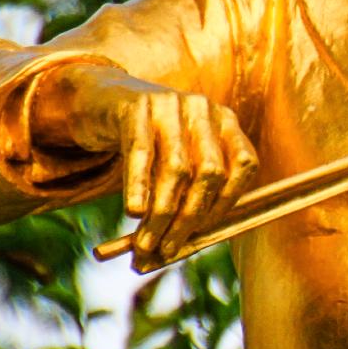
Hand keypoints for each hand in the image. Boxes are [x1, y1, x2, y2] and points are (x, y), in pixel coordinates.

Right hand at [33, 65, 259, 268]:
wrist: (104, 99)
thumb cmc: (149, 142)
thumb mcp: (177, 158)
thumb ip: (188, 193)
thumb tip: (181, 248)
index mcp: (225, 121)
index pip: (243, 165)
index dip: (226, 203)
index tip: (201, 233)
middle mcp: (203, 109)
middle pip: (209, 172)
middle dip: (189, 218)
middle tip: (167, 249)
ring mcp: (170, 104)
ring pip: (176, 169)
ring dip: (162, 213)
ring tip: (145, 244)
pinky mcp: (135, 107)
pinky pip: (140, 153)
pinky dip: (139, 187)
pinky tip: (134, 212)